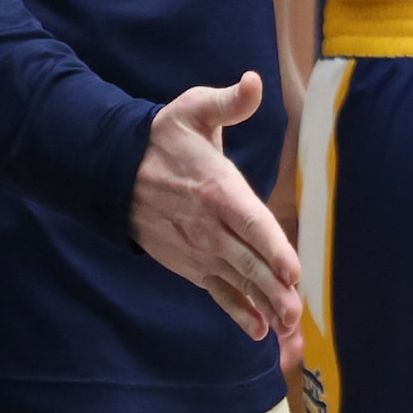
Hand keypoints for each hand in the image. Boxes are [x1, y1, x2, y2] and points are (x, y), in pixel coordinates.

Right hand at [130, 74, 302, 345]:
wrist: (114, 169)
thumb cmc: (163, 138)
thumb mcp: (193, 110)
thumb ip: (228, 102)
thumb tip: (253, 81)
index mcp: (217, 189)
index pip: (250, 223)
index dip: (273, 248)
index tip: (293, 271)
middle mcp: (209, 226)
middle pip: (247, 262)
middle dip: (274, 290)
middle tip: (297, 314)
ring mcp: (198, 250)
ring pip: (237, 282)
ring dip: (263, 306)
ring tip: (288, 329)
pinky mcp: (189, 264)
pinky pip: (217, 292)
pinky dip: (237, 312)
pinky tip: (258, 331)